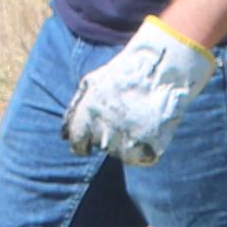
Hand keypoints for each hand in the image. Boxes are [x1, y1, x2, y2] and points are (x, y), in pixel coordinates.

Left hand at [60, 19, 216, 165]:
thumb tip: (64, 136)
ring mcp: (127, 141)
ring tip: (137, 117)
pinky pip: (139, 156)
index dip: (83, 143)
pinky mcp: (148, 148)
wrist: (162, 70)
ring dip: (126, 140)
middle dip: (108, 134)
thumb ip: (76, 110)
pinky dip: (143, 147)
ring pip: (120, 152)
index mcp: (88, 113)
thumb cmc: (125, 74)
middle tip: (123, 116)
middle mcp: (104, 130)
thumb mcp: (92, 82)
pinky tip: (148, 127)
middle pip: (101, 145)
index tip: (91, 140)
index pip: (78, 143)